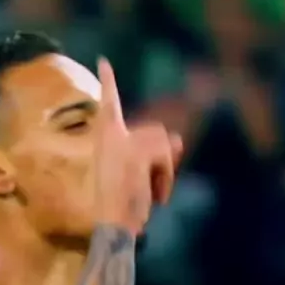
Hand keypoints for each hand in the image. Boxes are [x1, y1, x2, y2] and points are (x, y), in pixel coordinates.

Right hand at [96, 58, 182, 235]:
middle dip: (164, 158)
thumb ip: (158, 154)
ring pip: (164, 143)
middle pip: (156, 132)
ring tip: (152, 191)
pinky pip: (165, 155)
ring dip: (165, 171)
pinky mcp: (136, 153)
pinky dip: (166, 177)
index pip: (108, 104)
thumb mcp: (142, 172)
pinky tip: (156, 196)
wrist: (113, 224)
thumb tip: (180, 141)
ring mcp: (124, 142)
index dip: (107, 82)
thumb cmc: (123, 203)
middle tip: (155, 185)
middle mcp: (112, 134)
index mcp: (106, 137)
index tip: (104, 60)